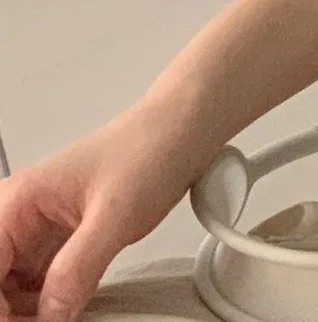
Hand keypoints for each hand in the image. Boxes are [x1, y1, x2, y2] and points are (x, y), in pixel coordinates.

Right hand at [0, 100, 217, 321]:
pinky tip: (66, 315)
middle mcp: (20, 217)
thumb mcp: (113, 217)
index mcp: (16, 202)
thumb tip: (49, 320)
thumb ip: (75, 272)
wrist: (186, 130)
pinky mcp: (63, 242)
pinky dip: (46, 306)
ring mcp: (40, 231)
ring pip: (10, 291)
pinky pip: (39, 286)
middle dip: (10, 313)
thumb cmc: (151, 147)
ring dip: (26, 314)